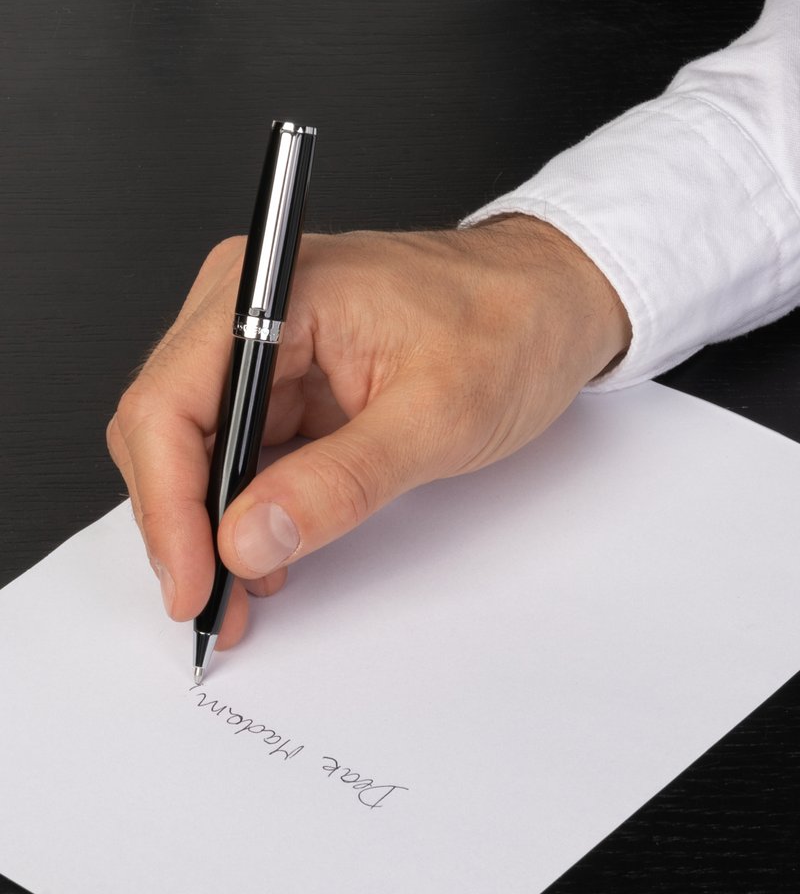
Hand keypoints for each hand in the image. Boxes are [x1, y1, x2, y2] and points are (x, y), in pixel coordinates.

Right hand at [107, 215, 629, 647]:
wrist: (555, 303)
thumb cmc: (513, 326)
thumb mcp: (436, 417)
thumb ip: (338, 481)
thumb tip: (247, 539)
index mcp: (275, 289)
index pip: (169, 403)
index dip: (168, 505)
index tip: (193, 582)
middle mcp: (252, 306)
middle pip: (166, 429)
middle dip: (183, 526)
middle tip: (214, 604)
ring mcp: (266, 343)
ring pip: (195, 449)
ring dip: (212, 527)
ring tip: (243, 591)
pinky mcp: (287, 376)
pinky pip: (240, 450)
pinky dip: (246, 508)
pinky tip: (270, 550)